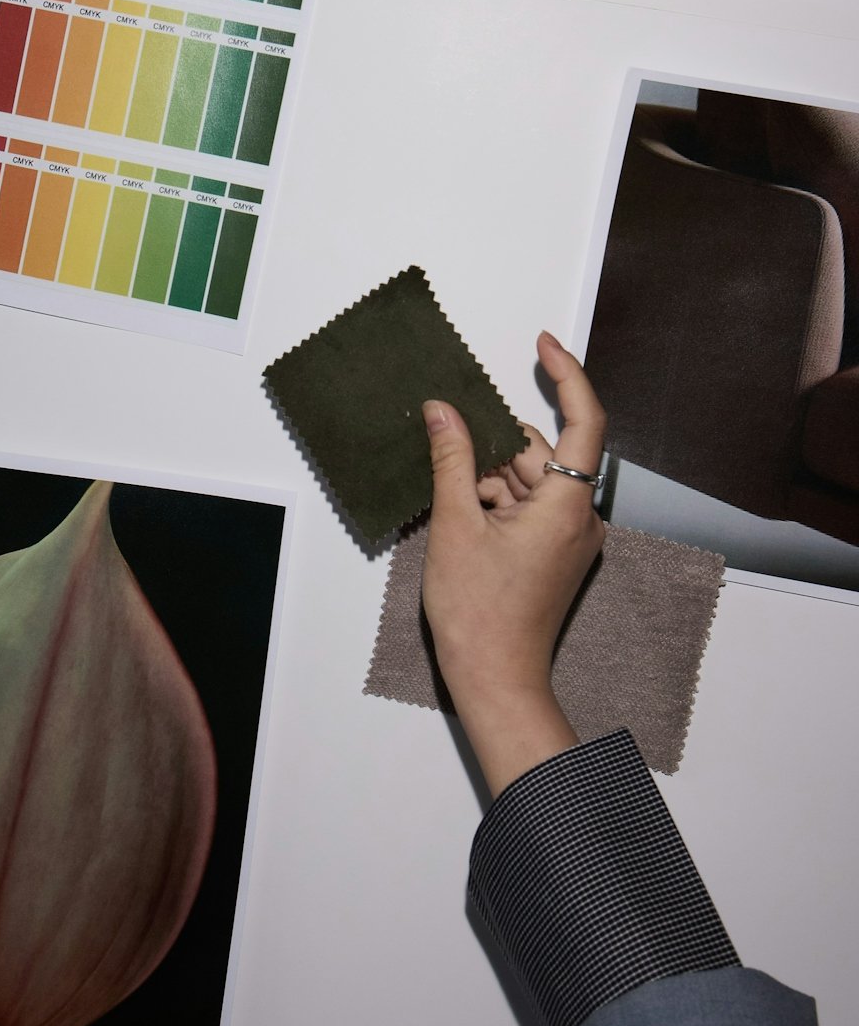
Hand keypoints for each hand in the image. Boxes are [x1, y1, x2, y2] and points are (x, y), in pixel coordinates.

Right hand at [421, 330, 605, 797]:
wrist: (495, 680)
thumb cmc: (479, 614)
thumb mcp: (455, 525)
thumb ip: (452, 459)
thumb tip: (442, 410)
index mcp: (568, 506)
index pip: (583, 421)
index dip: (567, 375)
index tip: (543, 344)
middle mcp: (579, 518)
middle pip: (542, 453)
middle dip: (494, 445)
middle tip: (447, 442)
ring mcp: (568, 539)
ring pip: (530, 479)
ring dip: (489, 477)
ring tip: (449, 498)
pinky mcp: (553, 554)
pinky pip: (527, 506)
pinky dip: (494, 499)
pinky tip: (459, 512)